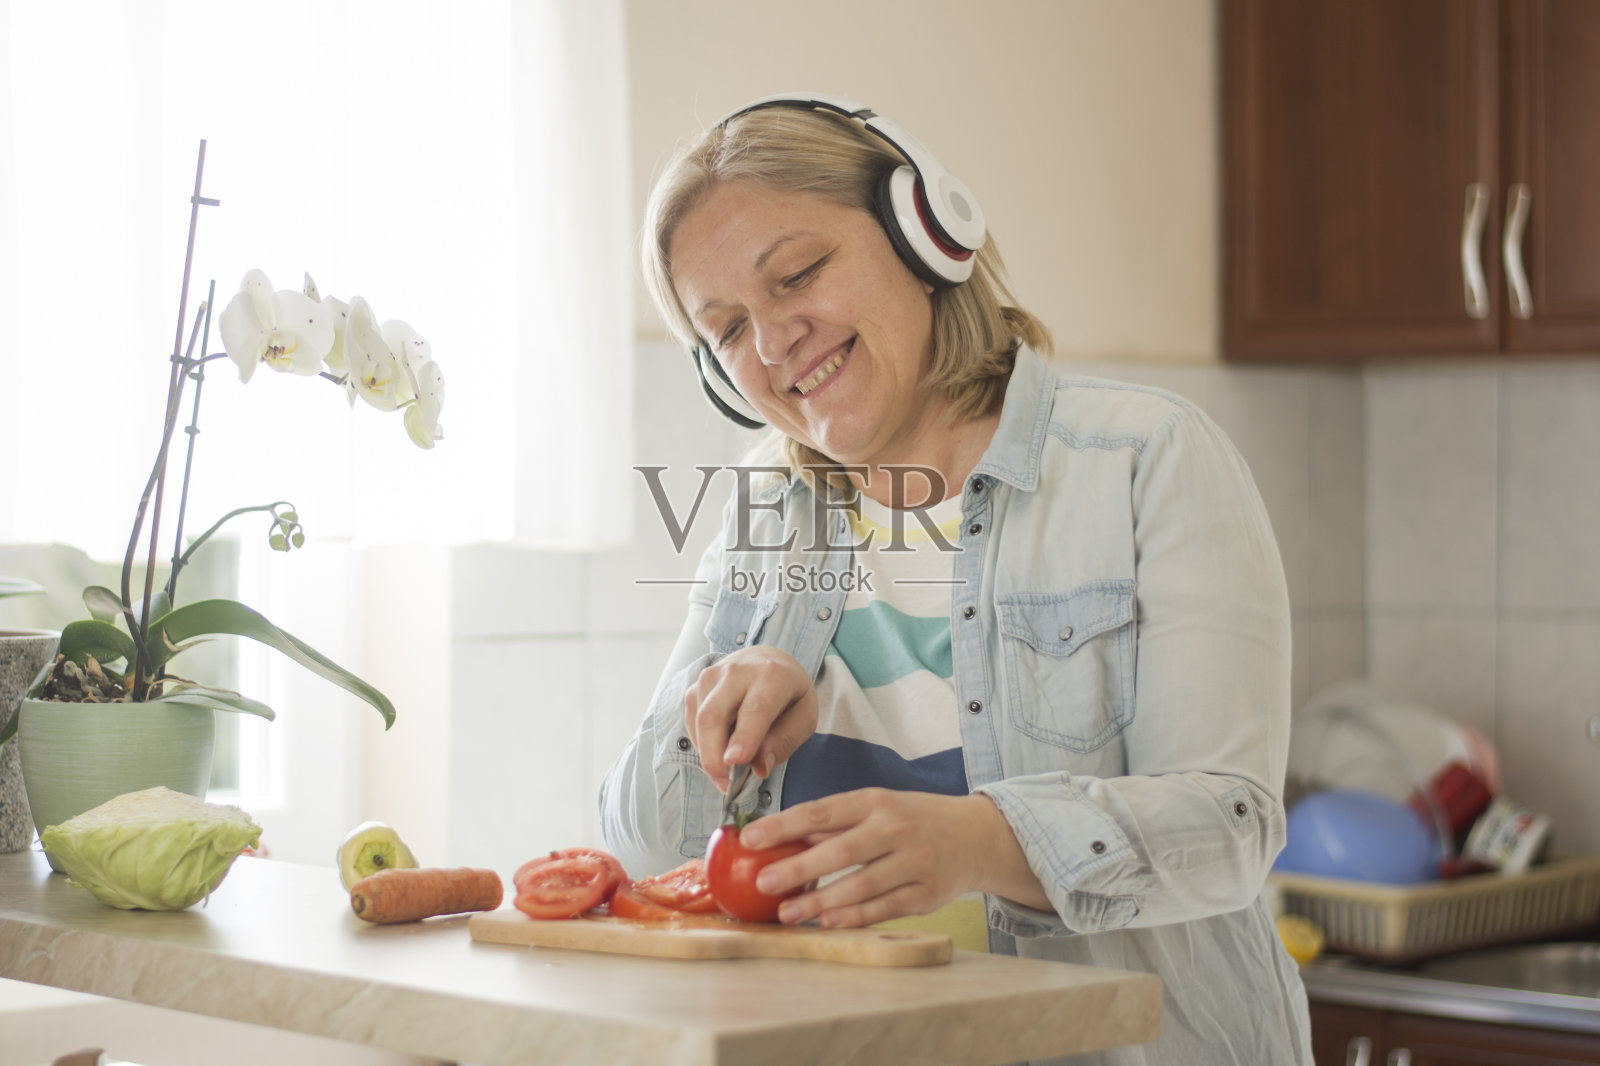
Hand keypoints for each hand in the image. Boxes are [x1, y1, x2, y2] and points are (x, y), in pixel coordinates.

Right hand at [683, 645, 816, 791]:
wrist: (768, 662)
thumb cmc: (788, 695)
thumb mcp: (803, 718)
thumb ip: (783, 742)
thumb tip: (759, 768)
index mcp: (771, 675)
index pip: (754, 709)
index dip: (744, 737)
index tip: (735, 762)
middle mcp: (736, 671)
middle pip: (714, 715)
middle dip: (714, 755)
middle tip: (726, 786)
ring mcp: (710, 677)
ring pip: (698, 722)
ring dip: (709, 753)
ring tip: (729, 770)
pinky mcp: (694, 688)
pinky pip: (692, 725)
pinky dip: (703, 745)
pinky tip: (721, 749)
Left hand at [737, 789, 1050, 927]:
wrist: (975, 836)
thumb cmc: (913, 820)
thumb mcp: (877, 808)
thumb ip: (834, 822)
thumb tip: (779, 835)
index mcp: (875, 801)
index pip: (822, 811)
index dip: (783, 825)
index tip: (750, 838)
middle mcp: (895, 829)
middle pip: (840, 851)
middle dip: (797, 868)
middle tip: (762, 883)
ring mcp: (914, 862)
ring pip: (861, 886)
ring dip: (820, 903)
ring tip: (787, 914)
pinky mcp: (926, 894)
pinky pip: (884, 908)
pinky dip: (854, 917)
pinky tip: (827, 922)